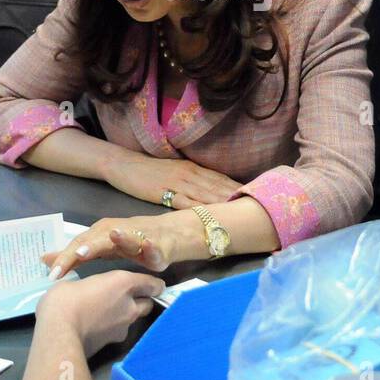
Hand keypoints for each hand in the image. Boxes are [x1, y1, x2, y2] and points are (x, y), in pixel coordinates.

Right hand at [36, 270, 164, 356]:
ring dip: (125, 317)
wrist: (59, 334)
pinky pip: (117, 333)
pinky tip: (96, 328)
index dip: (152, 285)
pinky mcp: (113, 344)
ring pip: (132, 320)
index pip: (152, 284)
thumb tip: (86, 292)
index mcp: (123, 283)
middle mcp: (130, 306)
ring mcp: (123, 327)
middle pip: (147, 304)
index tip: (149, 286)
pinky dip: (111, 330)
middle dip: (141, 301)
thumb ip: (90, 287)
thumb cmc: (65, 300)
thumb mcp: (76, 283)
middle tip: (125, 298)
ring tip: (105, 314)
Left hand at [43, 212, 205, 280]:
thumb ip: (74, 255)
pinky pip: (150, 246)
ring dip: (110, 240)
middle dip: (80, 251)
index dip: (65, 258)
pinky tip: (145, 247)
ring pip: (121, 238)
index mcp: (100, 234)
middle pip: (94, 240)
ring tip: (94, 248)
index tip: (51, 274)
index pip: (79, 245)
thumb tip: (45, 259)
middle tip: (69, 261)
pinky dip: (148, 246)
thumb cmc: (131, 242)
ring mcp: (136, 235)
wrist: (168, 235)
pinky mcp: (155, 244)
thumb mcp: (100, 249)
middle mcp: (115, 230)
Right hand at [102, 153, 241, 207]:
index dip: (237, 187)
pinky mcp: (163, 191)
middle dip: (237, 196)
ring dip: (224, 202)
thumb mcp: (174, 172)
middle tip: (256, 205)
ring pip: (205, 194)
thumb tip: (210, 191)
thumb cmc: (148, 171)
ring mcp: (177, 182)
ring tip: (241, 211)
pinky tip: (209, 216)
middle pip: (217, 186)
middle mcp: (189, 174)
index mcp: (192, 169)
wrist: (123, 163)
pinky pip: (184, 202)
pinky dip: (199, 209)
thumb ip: (192, 180)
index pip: (220, 179)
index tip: (255, 195)